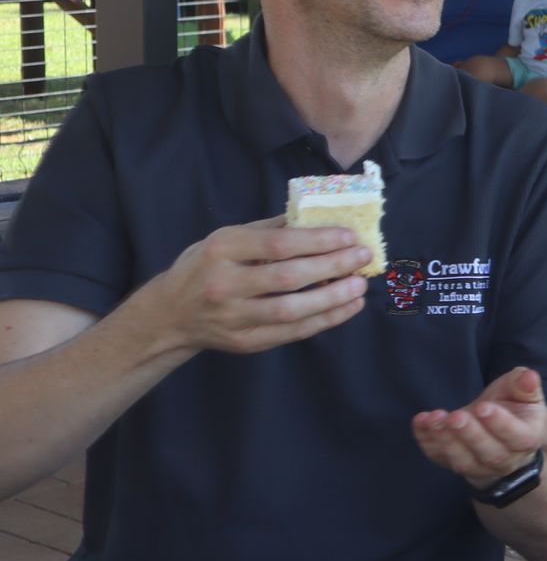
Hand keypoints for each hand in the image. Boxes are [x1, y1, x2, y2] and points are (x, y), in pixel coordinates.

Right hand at [131, 218, 370, 355]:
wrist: (169, 315)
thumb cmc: (205, 266)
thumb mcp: (226, 238)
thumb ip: (269, 229)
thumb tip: (319, 217)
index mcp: (221, 250)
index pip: (277, 245)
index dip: (318, 240)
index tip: (349, 235)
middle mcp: (224, 285)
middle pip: (288, 277)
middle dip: (332, 266)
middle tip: (362, 257)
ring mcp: (233, 318)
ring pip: (291, 310)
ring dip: (333, 298)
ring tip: (360, 285)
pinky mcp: (244, 342)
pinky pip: (291, 333)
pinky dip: (324, 321)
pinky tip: (348, 307)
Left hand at [413, 366, 546, 487]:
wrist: (497, 435)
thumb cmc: (513, 409)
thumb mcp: (523, 393)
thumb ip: (525, 384)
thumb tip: (530, 377)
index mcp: (526, 438)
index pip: (517, 437)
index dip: (500, 424)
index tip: (483, 407)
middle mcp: (505, 459)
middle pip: (489, 453)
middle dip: (470, 434)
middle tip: (455, 417)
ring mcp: (477, 466)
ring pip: (463, 461)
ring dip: (446, 440)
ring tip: (434, 418)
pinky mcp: (452, 463)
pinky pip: (438, 457)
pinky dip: (426, 441)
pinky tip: (420, 422)